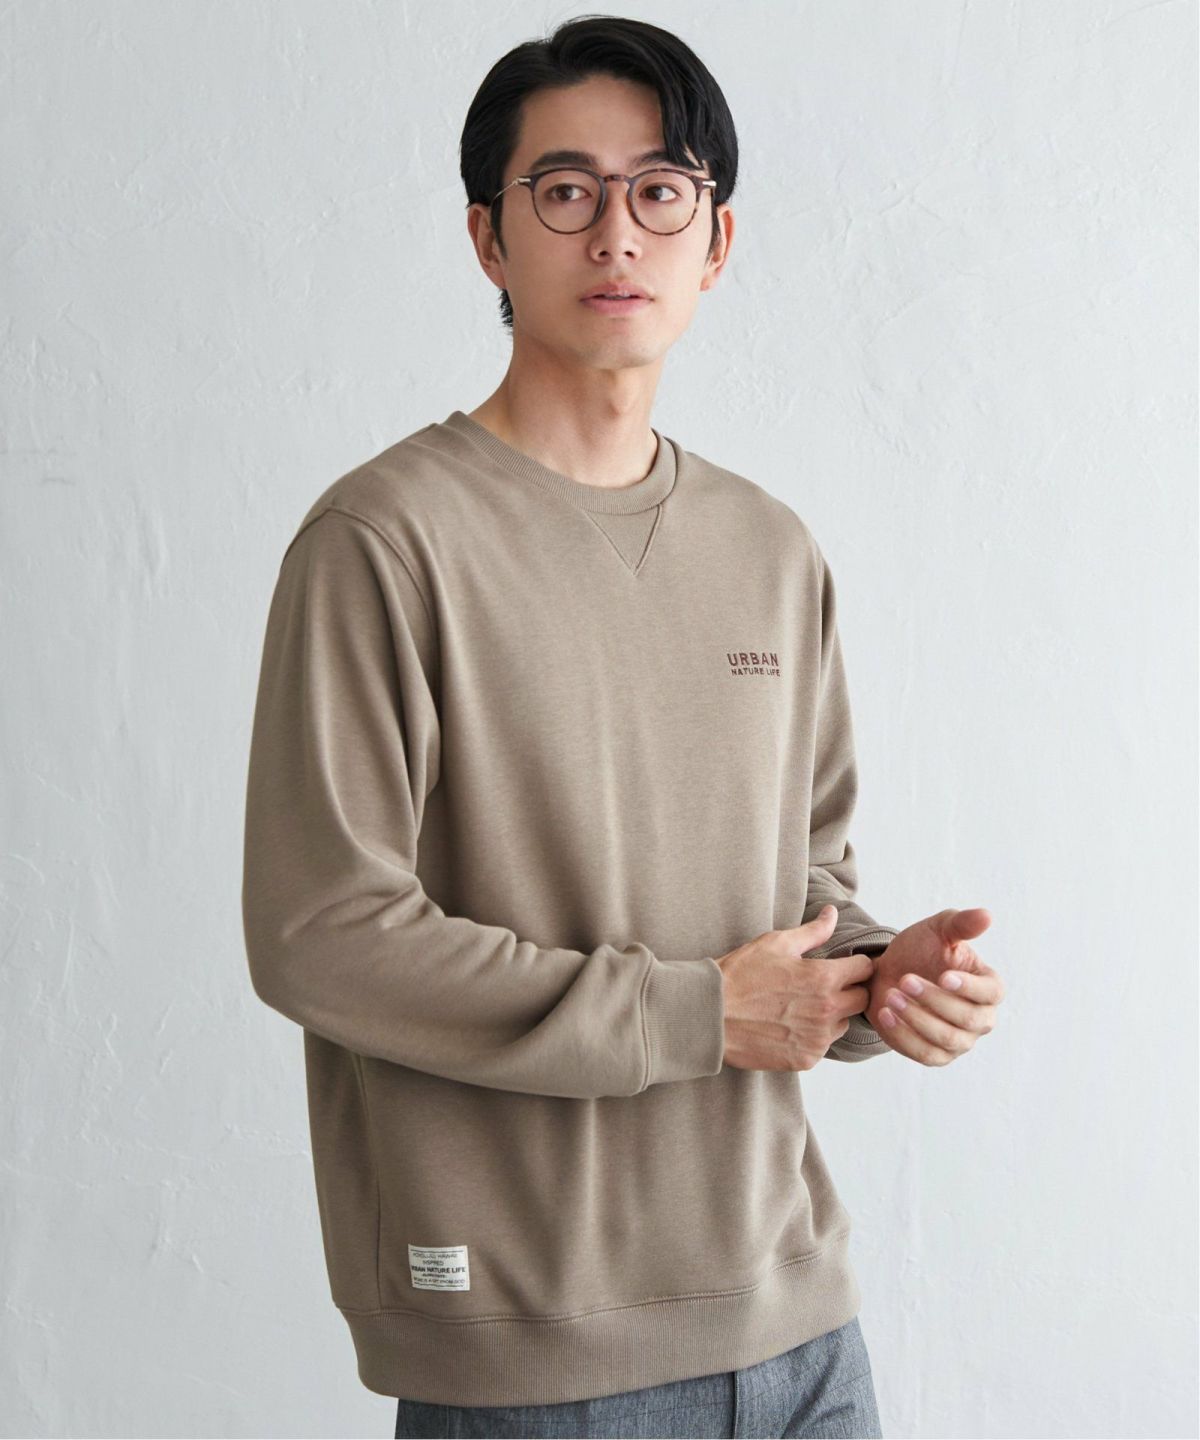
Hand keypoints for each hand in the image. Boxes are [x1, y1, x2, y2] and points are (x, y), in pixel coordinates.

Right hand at [716, 905, 876, 1071]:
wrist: (711, 1015)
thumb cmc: (741, 974)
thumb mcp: (776, 943)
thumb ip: (813, 931)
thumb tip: (833, 914)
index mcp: (824, 978)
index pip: (865, 969)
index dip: (854, 963)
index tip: (842, 965)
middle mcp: (828, 1011)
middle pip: (862, 999)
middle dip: (849, 989)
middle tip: (823, 986)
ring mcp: (818, 1038)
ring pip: (844, 1023)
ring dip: (833, 1015)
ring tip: (803, 1006)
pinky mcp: (806, 1059)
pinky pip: (823, 1045)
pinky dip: (814, 1036)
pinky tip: (790, 1025)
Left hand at [865, 907, 1003, 1065]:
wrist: (889, 972)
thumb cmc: (920, 950)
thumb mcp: (938, 930)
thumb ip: (962, 924)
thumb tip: (987, 916)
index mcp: (988, 987)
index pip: (991, 993)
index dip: (970, 987)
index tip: (944, 975)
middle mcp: (981, 1018)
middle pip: (969, 1019)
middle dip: (935, 1000)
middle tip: (905, 981)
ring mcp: (960, 1041)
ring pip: (946, 1039)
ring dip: (917, 1019)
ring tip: (891, 996)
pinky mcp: (936, 1055)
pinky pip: (924, 1054)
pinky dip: (904, 1036)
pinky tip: (886, 1014)